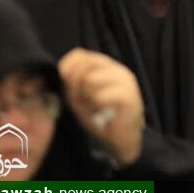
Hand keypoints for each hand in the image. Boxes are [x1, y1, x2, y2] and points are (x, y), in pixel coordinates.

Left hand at [59, 49, 144, 167]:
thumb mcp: (79, 98)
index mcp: (105, 67)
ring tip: (93, 106)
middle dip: (75, 85)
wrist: (122, 138)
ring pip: (91, 79)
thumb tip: (64, 71)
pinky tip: (102, 111)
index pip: (79, 54)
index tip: (68, 86)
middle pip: (83, 65)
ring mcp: (125, 80)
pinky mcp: (129, 95)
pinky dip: (96, 105)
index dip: (67, 68)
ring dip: (86, 95)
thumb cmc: (100, 117)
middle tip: (82, 100)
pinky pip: (100, 95)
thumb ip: (71, 82)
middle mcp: (117, 68)